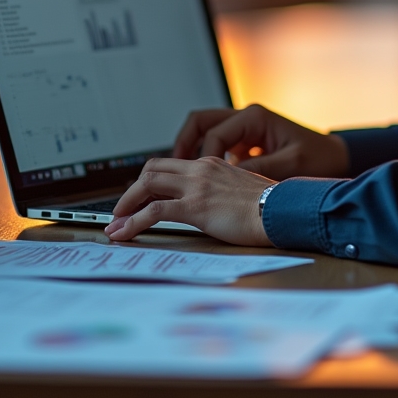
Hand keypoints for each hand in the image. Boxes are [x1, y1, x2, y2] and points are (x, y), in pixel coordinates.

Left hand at [104, 157, 272, 245]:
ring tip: (115, 224)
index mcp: (212, 164)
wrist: (282, 210)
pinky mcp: (195, 207)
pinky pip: (154, 211)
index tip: (141, 198)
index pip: (170, 165)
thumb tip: (212, 206)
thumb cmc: (269, 206)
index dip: (150, 181)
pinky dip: (133, 222)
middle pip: (152, 169)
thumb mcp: (241, 191)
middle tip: (122, 210)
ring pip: (147, 184)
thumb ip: (222, 192)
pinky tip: (124, 234)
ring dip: (126, 205)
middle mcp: (201, 169)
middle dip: (132, 190)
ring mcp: (197, 186)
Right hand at [173, 104, 349, 180]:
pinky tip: (204, 183)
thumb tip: (228, 178)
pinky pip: (217, 146)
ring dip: (192, 152)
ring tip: (182, 178)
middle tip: (172, 169)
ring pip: (205, 132)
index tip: (196, 179)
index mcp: (255, 117)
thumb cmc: (319, 158)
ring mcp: (245, 130)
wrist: (337, 157)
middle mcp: (246, 119)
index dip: (201, 157)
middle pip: (200, 122)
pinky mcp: (247, 143)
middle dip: (183, 144)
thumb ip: (258, 170)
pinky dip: (206, 160)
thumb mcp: (290, 165)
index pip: (213, 133)